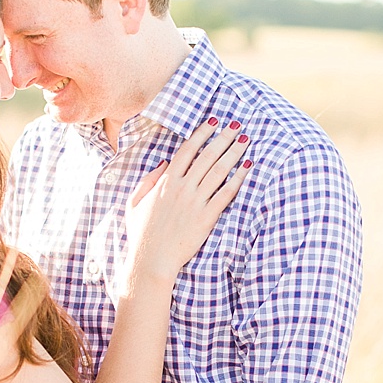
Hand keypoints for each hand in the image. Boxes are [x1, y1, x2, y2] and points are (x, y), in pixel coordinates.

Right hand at [124, 120, 249, 285]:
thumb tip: (164, 162)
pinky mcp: (207, 218)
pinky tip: (247, 167)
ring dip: (234, 152)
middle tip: (237, 125)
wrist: (151, 261)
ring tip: (245, 140)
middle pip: (207, 155)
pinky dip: (238, 179)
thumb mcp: (134, 203)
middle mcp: (182, 188)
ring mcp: (195, 202)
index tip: (213, 122)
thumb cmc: (141, 234)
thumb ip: (148, 180)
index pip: (187, 150)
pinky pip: (226, 194)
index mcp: (166, 182)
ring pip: (219, 171)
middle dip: (224, 137)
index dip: (202, 133)